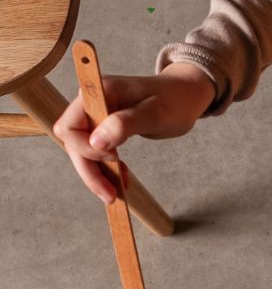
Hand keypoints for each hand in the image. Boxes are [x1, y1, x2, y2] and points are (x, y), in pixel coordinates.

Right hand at [53, 63, 215, 203]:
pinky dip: (106, 169)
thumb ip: (125, 124)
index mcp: (99, 92)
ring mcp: (96, 115)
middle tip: (111, 196)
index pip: (70, 126)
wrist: (183, 95)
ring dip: (96, 174)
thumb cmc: (173, 101)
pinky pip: (95, 152)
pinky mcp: (103, 127)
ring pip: (81, 151)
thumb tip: (96, 142)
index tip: (114, 158)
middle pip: (73, 142)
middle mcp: (91, 102)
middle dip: (89, 170)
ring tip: (116, 194)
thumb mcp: (155, 114)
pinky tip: (122, 178)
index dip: (85, 148)